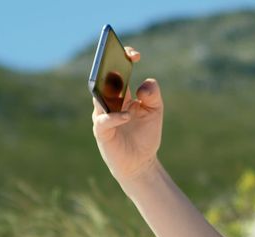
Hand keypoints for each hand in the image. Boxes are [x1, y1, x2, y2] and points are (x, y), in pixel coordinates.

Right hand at [91, 46, 163, 182]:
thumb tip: (144, 84)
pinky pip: (104, 121)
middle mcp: (108, 102)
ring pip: (99, 97)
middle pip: (103, 79)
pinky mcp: (102, 132)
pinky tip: (127, 116)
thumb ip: (153, 96)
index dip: (123, 59)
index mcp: (121, 94)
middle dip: (108, 67)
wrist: (141, 163)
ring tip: (117, 81)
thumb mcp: (155, 112)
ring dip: (109, 90)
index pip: (118, 71)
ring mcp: (103, 116)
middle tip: (119, 58)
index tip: (135, 55)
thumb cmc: (145, 136)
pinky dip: (115, 117)